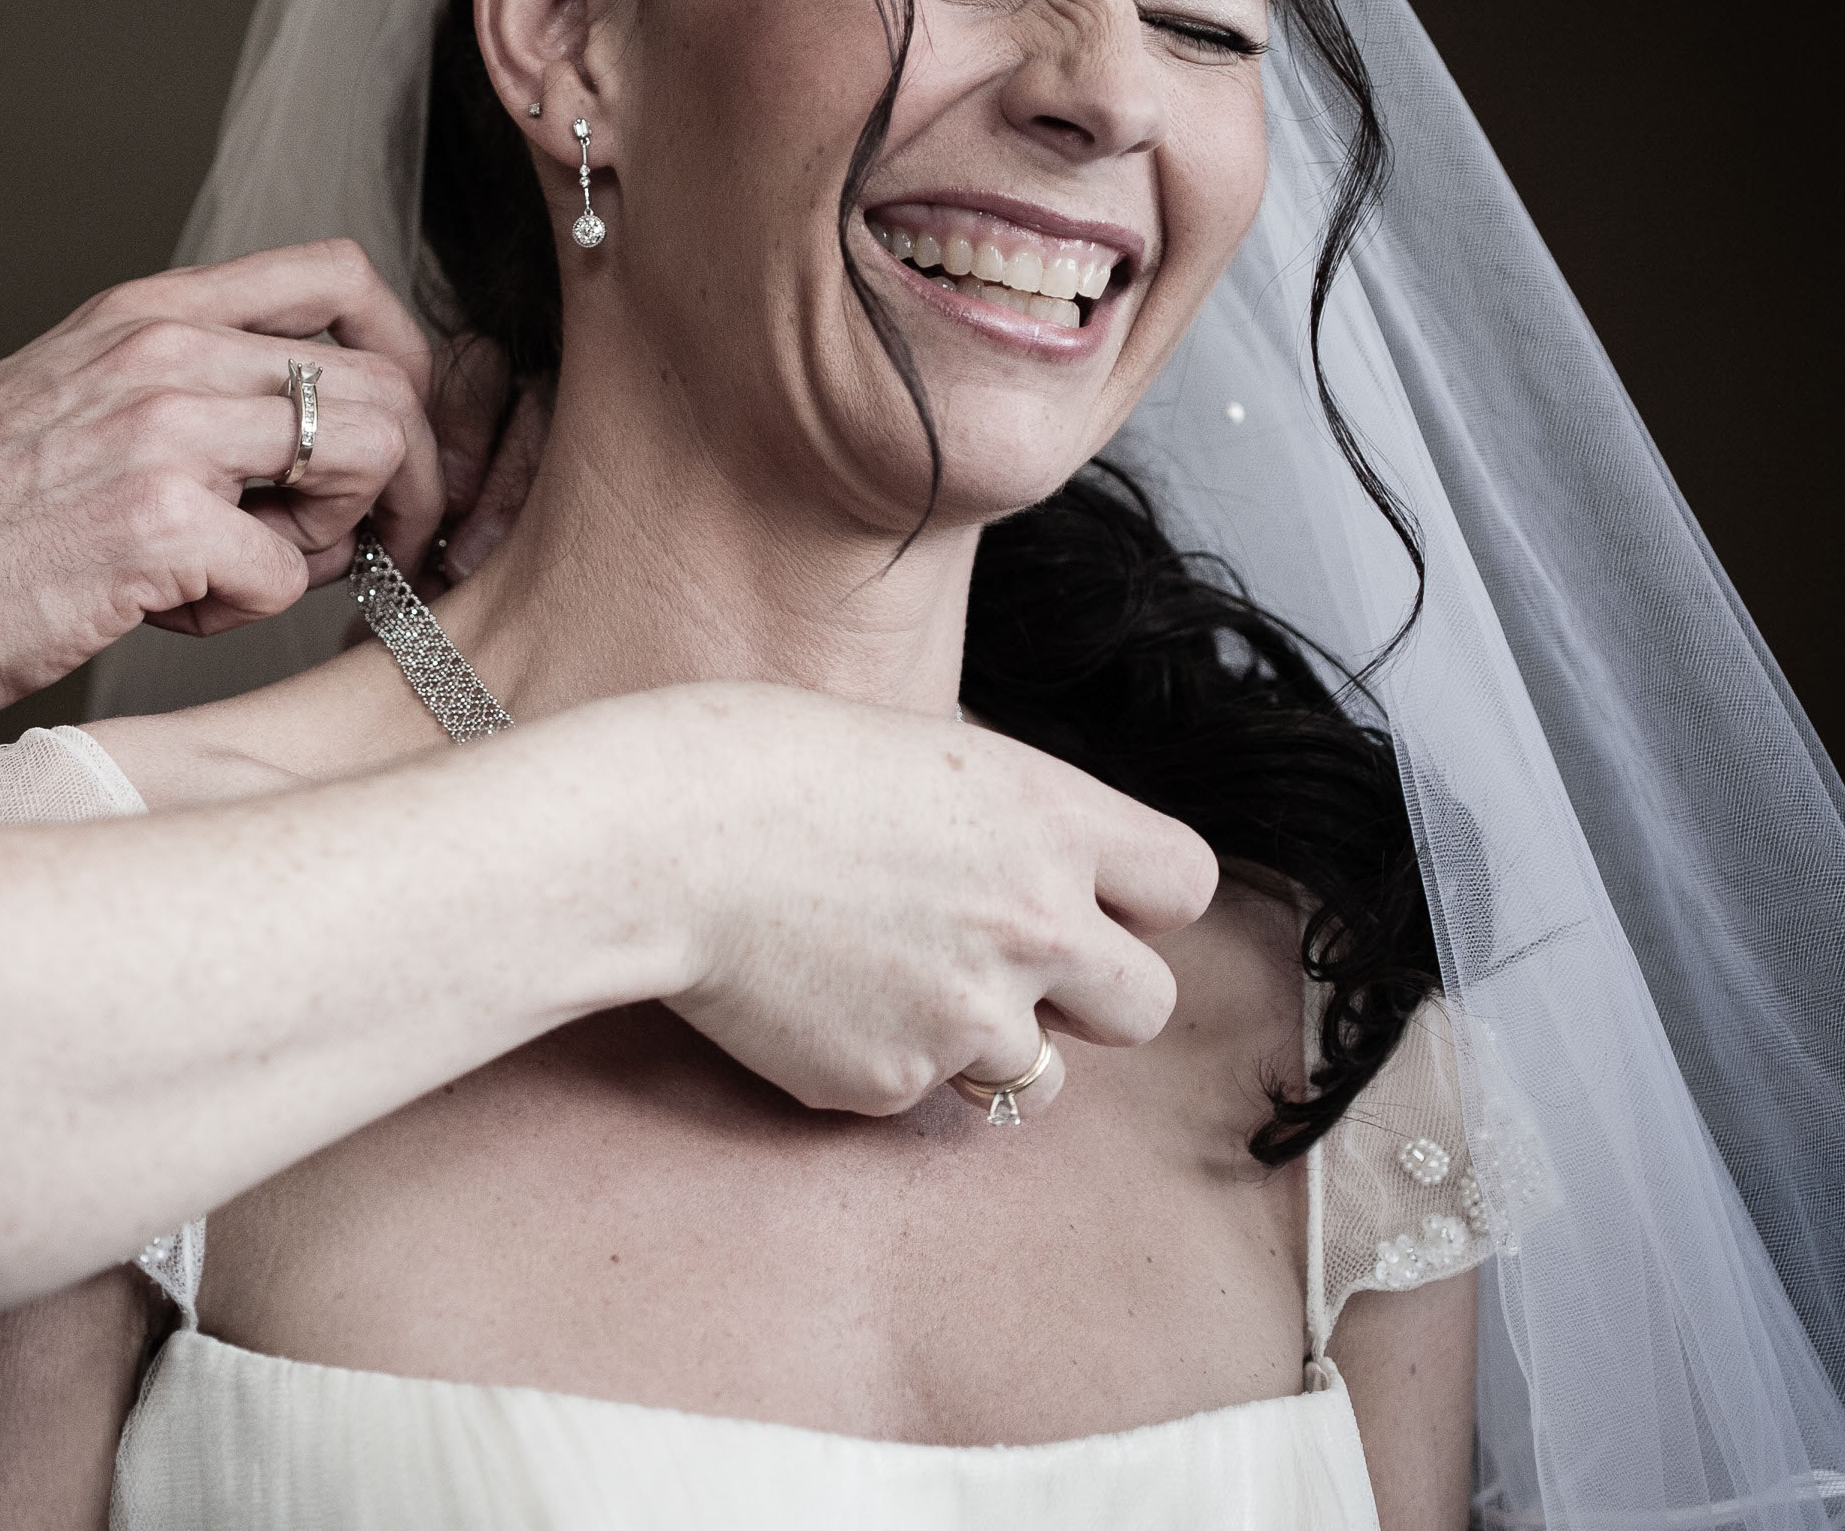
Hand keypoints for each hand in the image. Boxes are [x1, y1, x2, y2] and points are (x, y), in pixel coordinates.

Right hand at [0, 239, 451, 789]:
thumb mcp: (72, 401)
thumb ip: (186, 384)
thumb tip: (312, 422)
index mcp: (145, 312)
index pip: (342, 276)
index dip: (404, 359)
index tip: (396, 438)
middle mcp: (164, 351)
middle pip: (382, 380)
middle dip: (399, 478)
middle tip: (352, 545)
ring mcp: (165, 431)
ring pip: (366, 456)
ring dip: (332, 537)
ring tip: (245, 572)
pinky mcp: (161, 525)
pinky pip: (287, 571)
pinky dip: (247, 612)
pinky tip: (170, 613)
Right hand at [583, 682, 1215, 1116]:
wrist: (658, 838)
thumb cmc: (766, 762)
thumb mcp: (921, 753)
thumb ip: (1006, 823)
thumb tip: (1041, 870)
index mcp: (1049, 819)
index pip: (1185, 885)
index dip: (1137, 898)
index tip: (1091, 897)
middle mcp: (1034, 926)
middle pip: (1147, 1007)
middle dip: (1091, 995)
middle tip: (1010, 965)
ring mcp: (966, 1019)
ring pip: (1037, 1077)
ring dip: (986, 1041)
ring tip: (890, 979)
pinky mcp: (891, 1085)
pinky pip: (918, 1092)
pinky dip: (878, 1058)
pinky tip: (812, 996)